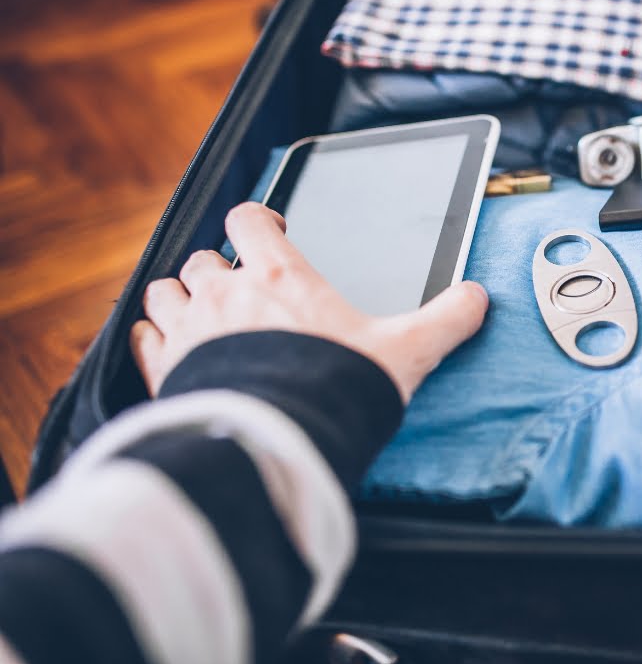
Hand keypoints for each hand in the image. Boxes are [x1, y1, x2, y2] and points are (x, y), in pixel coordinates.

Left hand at [130, 202, 488, 399]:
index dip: (256, 219)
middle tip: (241, 289)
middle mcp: (227, 294)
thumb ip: (446, 320)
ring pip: (164, 291)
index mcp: (281, 278)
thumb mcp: (407, 352)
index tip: (267, 231)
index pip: (249, 219)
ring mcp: (190, 331)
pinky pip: (142, 338)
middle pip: (204, 258)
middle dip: (219, 268)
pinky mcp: (166, 372)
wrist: (280, 444)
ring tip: (199, 315)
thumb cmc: (340, 390)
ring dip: (179, 298)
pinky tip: (167, 348)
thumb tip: (478, 297)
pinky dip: (151, 337)